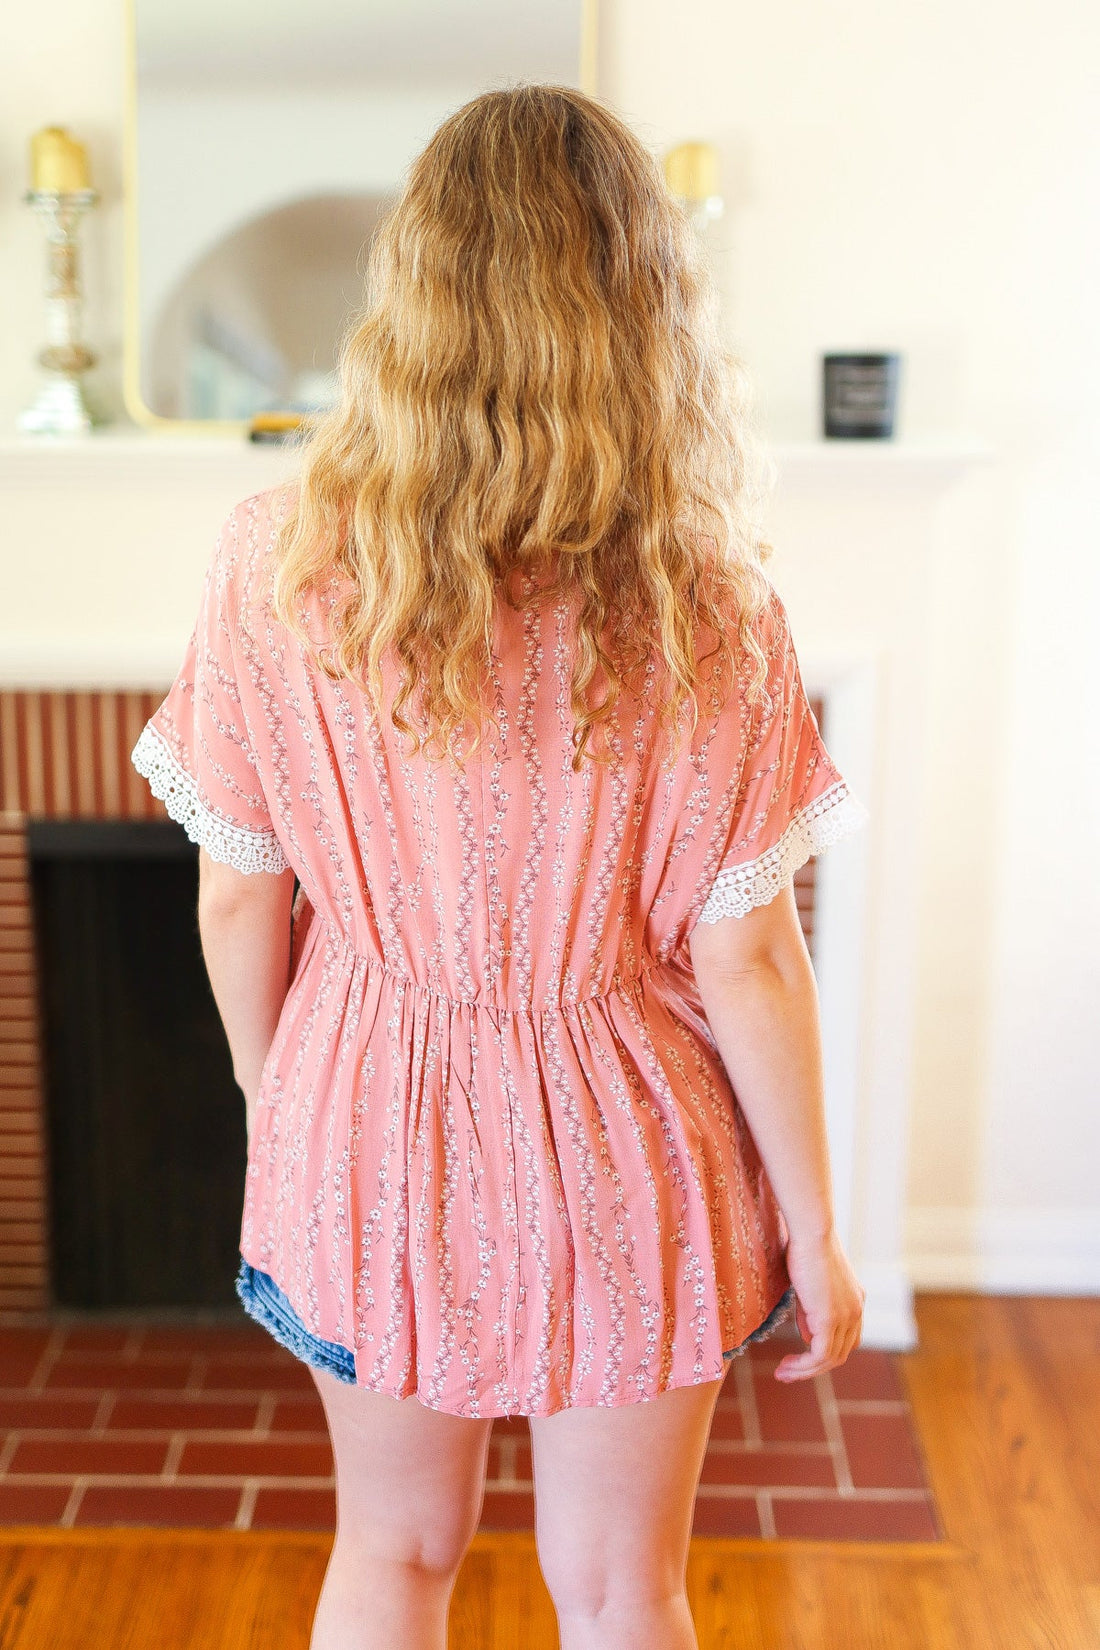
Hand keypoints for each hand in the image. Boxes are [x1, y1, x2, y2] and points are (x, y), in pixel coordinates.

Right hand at [773, 1228, 865, 1381]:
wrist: (812, 1232)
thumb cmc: (805, 1246)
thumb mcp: (809, 1284)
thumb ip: (810, 1311)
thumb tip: (806, 1335)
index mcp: (854, 1301)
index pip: (846, 1338)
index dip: (825, 1352)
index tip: (799, 1356)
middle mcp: (856, 1311)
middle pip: (840, 1353)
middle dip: (813, 1367)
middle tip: (787, 1372)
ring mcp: (847, 1317)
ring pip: (831, 1359)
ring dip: (805, 1371)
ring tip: (782, 1373)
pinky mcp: (831, 1320)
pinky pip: (820, 1356)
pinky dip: (804, 1366)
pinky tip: (787, 1366)